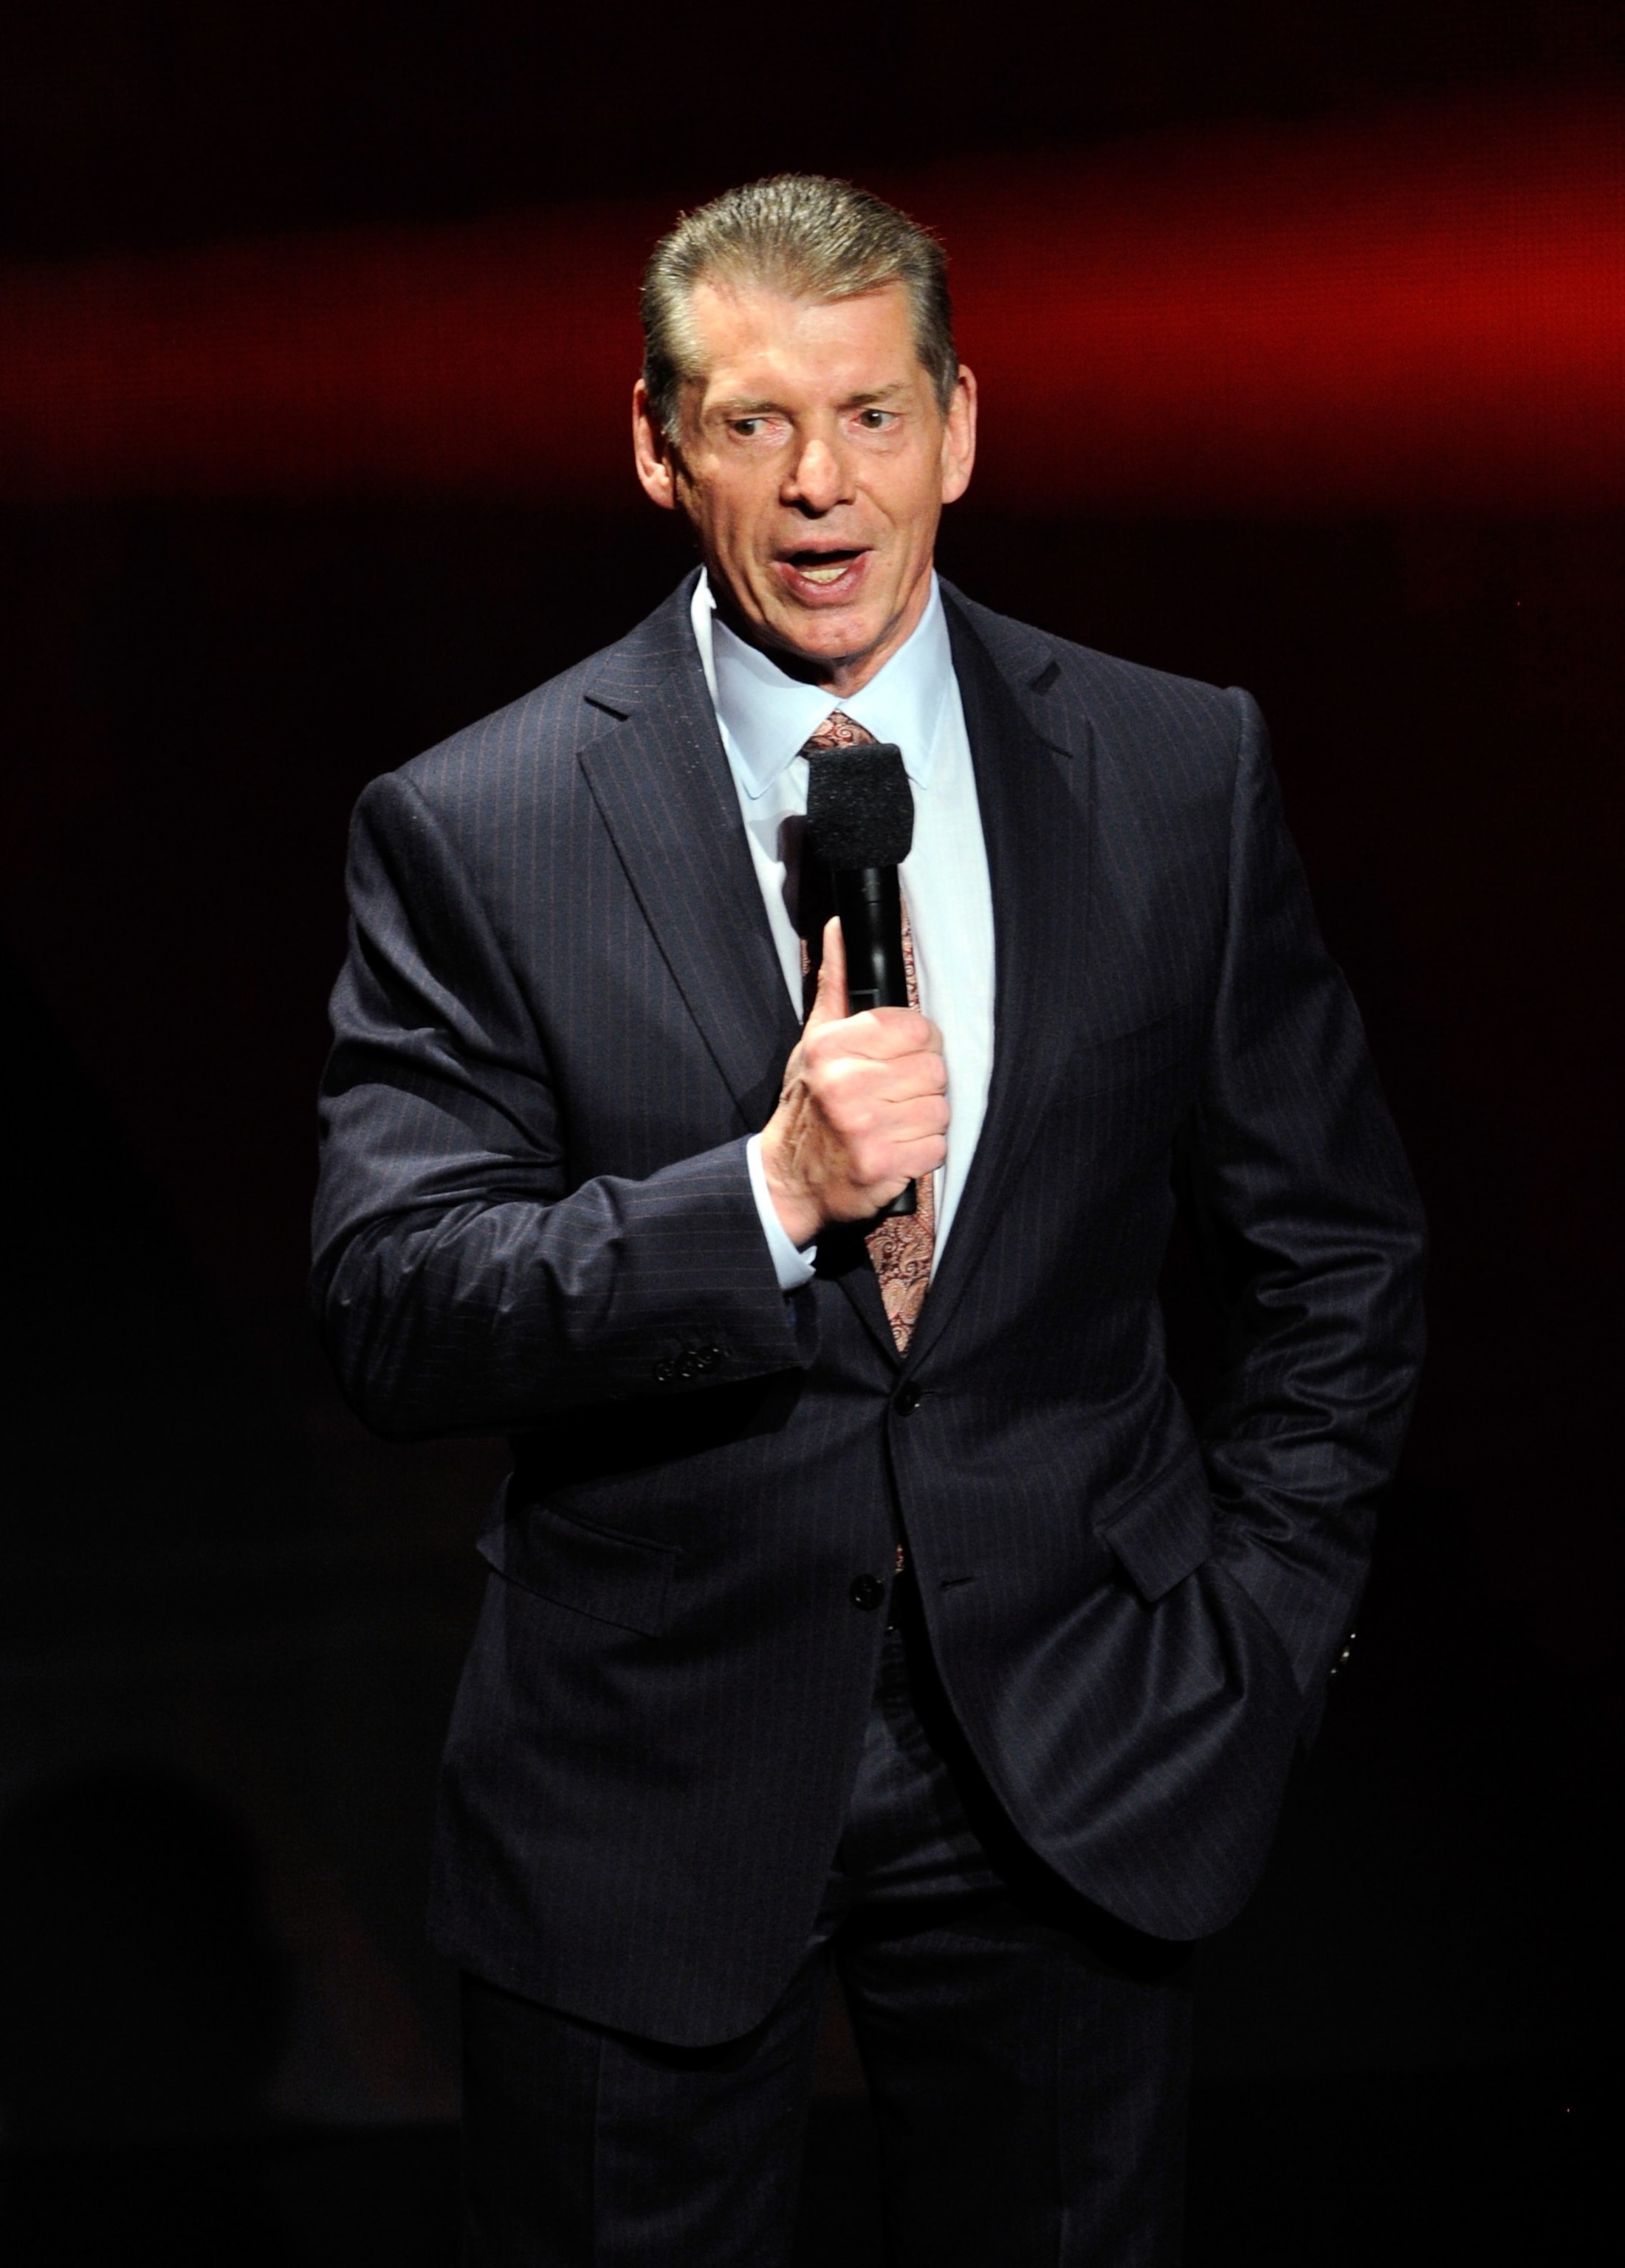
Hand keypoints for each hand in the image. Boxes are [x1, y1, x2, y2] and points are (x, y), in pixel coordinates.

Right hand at [760, 918, 948, 1246]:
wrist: (787, 1176)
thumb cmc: (808, 1103)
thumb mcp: (814, 1039)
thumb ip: (835, 985)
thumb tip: (840, 927)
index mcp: (832, 1045)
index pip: (917, 1028)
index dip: (918, 1045)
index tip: (901, 1058)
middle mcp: (846, 1083)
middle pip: (934, 1070)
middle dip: (922, 1085)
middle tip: (896, 1095)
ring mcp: (864, 1126)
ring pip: (940, 1109)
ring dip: (925, 1119)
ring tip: (895, 1122)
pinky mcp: (881, 1165)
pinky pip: (936, 1147)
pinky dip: (923, 1152)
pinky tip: (897, 1148)